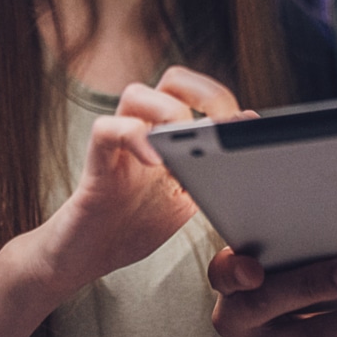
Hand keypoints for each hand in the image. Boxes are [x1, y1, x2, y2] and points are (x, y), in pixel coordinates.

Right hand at [30, 69, 229, 293]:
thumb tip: (245, 140)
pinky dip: (134, 137)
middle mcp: (144, 128)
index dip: (224, 100)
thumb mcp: (186, 199)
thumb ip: (210, 171)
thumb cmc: (136, 224)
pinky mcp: (96, 162)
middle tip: (220, 128)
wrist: (90, 256)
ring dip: (170, 113)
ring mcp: (119, 142)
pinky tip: (155, 162)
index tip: (246, 124)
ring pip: (137, 93)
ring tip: (185, 146)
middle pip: (173, 80)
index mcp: (169, 134)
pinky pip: (107, 129)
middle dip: (204, 95)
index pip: (198, 92)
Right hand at [210, 250, 336, 336]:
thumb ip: (297, 242)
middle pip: (270, 304)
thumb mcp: (291, 256)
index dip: (234, 270)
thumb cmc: (300, 274)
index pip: (222, 273)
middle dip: (316, 285)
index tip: (252, 268)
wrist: (309, 326)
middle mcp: (237, 323)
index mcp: (230, 283)